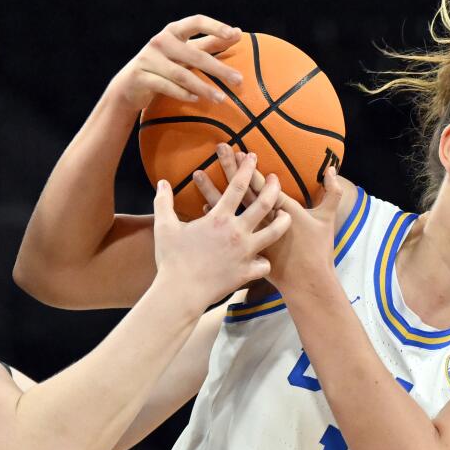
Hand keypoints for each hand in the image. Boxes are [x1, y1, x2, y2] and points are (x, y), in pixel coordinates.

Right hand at [109, 15, 244, 111]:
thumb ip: (210, 43)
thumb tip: (239, 32)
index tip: (234, 35)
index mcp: (173, 31)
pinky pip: (166, 86)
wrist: (130, 85)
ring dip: (203, 88)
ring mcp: (149, 59)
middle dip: (219, 69)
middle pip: (195, 54)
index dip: (215, 27)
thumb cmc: (165, 64)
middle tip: (239, 80)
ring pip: (181, 74)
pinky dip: (182, 93)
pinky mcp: (141, 77)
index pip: (196, 22)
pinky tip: (197, 100)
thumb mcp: (185, 52)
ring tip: (221, 99)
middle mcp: (160, 41)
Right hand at [152, 152, 289, 307]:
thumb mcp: (164, 227)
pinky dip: (265, 262)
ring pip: (274, 233)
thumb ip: (163, 202)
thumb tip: (161, 182)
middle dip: (273, 188)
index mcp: (218, 218)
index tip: (253, 157)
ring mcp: (245, 252)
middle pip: (264, 204)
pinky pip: (264, 265)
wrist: (180, 292)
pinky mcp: (247, 272)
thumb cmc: (171, 259)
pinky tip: (265, 261)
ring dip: (284, 222)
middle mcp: (236, 232)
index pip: (237, 185)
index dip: (247, 168)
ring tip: (288, 215)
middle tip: (276, 179)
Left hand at [196, 146, 342, 293]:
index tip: (240, 151)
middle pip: (242, 190)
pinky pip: (224, 231)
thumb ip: (332, 193)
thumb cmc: (318, 251)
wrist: (307, 283)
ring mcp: (251, 236)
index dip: (250, 168)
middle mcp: (262, 221)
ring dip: (212, 191)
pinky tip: (202, 206)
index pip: (262, 185)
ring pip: (228, 209)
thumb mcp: (328, 220)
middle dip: (231, 168)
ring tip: (198, 174)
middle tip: (220, 148)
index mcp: (282, 210)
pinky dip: (213, 219)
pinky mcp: (244, 249)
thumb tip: (332, 169)